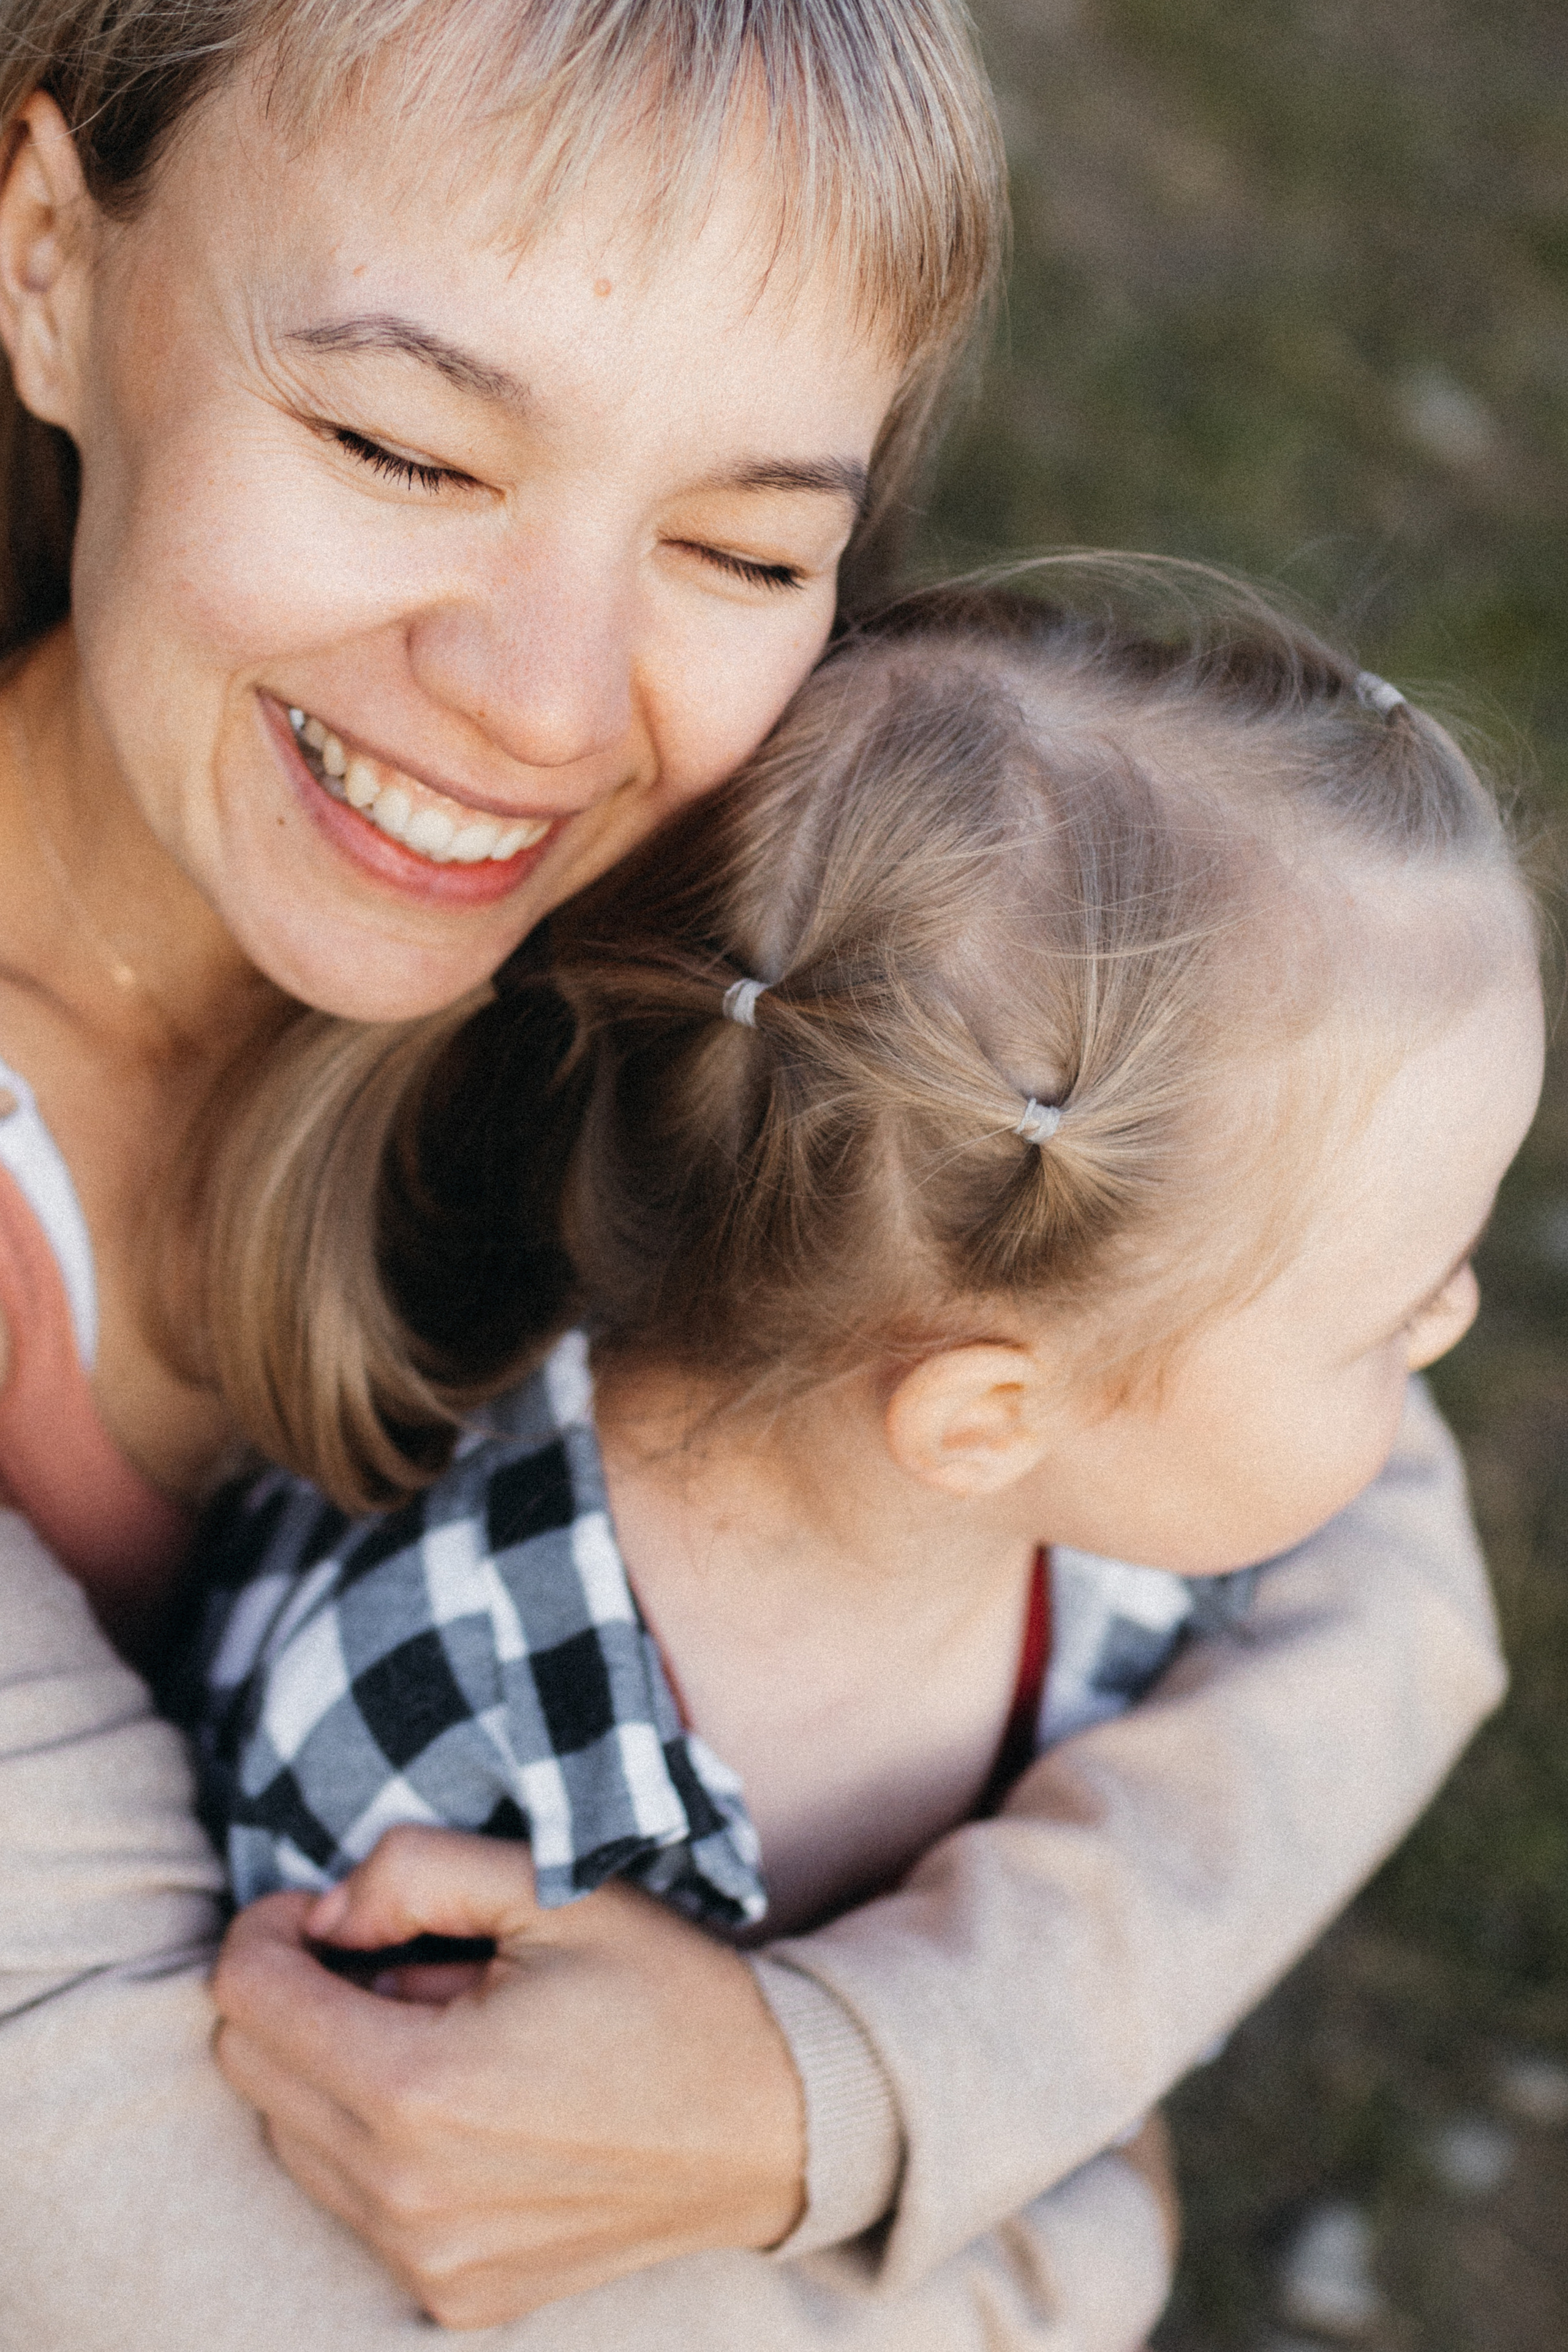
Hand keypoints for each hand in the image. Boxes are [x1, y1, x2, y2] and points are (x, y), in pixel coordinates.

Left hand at [210, 1828, 805, 2328]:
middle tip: (399, 1961)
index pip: (245, 2000)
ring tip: (445, 2032)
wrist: (771, 2126)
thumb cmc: (664, 1991)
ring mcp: (427, 2260)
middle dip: (300, 1996)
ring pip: (291, 2139)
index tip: (329, 1907)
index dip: (270, 1929)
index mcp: (420, 2089)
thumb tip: (324, 1912)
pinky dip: (375, 2142)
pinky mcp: (454, 2296)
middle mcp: (404, 2195)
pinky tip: (468, 2102)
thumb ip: (415, 1870)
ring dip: (336, 2071)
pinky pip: (352, 2204)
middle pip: (250, 2073)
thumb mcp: (552, 1888)